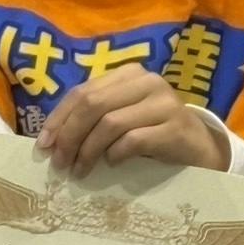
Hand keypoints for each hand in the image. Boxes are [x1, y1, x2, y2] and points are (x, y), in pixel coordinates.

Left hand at [36, 66, 228, 177]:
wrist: (199, 147)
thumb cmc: (153, 133)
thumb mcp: (122, 118)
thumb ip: (93, 118)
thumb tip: (51, 141)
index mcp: (128, 74)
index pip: (83, 91)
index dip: (59, 118)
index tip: (44, 144)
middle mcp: (146, 82)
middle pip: (93, 105)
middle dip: (69, 136)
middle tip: (60, 163)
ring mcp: (164, 102)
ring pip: (110, 123)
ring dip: (88, 150)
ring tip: (80, 171)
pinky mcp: (175, 127)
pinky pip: (133, 140)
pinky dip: (115, 155)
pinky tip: (112, 164)